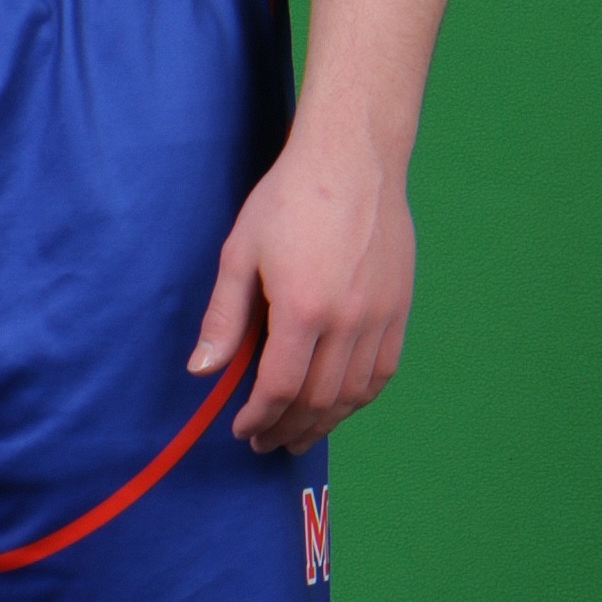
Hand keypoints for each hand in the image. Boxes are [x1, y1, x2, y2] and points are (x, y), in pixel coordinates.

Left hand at [190, 110, 413, 454]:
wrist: (353, 160)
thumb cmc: (290, 199)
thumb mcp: (241, 252)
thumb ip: (225, 318)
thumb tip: (202, 371)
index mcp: (302, 308)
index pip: (280, 388)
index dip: (259, 417)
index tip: (242, 428)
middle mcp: (347, 320)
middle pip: (318, 400)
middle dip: (287, 429)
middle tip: (266, 441)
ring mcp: (380, 316)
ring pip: (353, 393)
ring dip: (324, 422)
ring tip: (299, 434)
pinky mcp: (400, 308)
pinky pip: (382, 371)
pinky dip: (358, 397)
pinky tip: (338, 404)